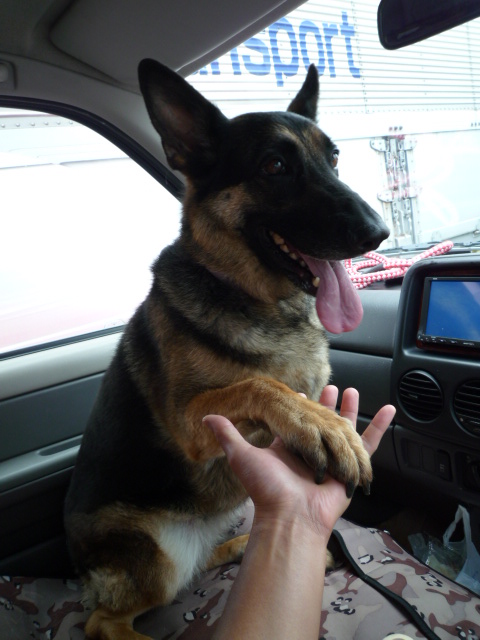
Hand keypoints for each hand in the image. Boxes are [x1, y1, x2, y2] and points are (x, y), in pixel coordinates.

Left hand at [203, 386, 394, 538]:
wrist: (290, 516)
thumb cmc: (266, 488)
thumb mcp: (242, 455)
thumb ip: (228, 435)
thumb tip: (206, 416)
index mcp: (289, 448)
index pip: (297, 423)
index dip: (299, 408)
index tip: (301, 392)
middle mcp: (312, 452)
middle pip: (323, 422)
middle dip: (328, 405)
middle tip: (332, 387)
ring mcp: (332, 459)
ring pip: (345, 429)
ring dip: (349, 410)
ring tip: (352, 391)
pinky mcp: (350, 466)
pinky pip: (368, 445)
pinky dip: (379, 428)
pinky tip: (389, 411)